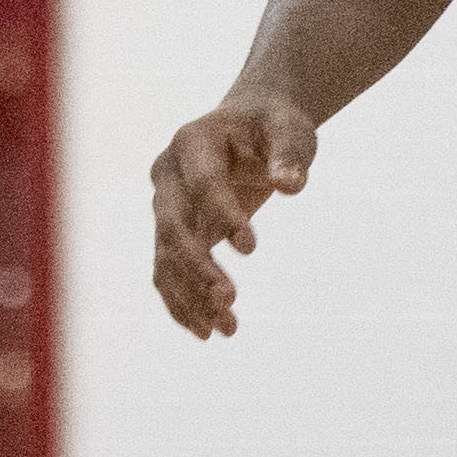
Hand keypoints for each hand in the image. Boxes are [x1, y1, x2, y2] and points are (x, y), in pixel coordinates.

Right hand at [150, 92, 317, 337]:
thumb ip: (289, 155)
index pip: (203, 184)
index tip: (252, 248)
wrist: (247, 126)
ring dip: (191, 295)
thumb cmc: (272, 125)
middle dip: (197, 265)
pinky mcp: (173, 232)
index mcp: (192, 142)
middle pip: (173, 225)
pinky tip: (207, 331)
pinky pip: (167, 271)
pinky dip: (183, 302)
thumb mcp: (289, 129)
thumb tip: (291, 186)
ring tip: (227, 329)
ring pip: (166, 257)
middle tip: (230, 299)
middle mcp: (167, 175)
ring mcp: (165, 205)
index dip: (224, 215)